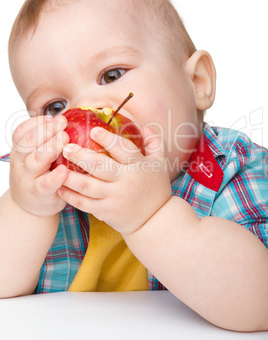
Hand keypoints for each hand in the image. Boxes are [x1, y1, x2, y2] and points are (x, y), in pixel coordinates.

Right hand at [9, 115, 69, 216]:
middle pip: (28, 143)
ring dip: (51, 148)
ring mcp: (28, 178)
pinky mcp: (39, 193)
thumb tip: (66, 120)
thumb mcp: (36, 156)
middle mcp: (21, 162)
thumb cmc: (39, 175)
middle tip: (63, 123)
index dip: (36, 123)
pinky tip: (64, 170)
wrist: (29, 207)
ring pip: (36, 160)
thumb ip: (46, 141)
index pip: (21, 133)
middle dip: (46, 131)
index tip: (51, 117)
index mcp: (20, 151)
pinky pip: (45, 184)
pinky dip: (54, 177)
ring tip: (64, 139)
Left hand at [57, 126, 171, 235]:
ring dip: (70, 176)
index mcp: (138, 167)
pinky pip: (84, 203)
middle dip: (80, 155)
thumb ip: (154, 141)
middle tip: (66, 147)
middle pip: (100, 166)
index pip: (123, 149)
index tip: (93, 130)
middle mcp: (125, 182)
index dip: (107, 139)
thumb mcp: (160, 163)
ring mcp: (114, 198)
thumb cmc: (156, 187)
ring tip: (58, 166)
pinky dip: (70, 196)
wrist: (154, 220)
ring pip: (87, 186)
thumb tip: (145, 125)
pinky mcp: (105, 211)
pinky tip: (60, 187)